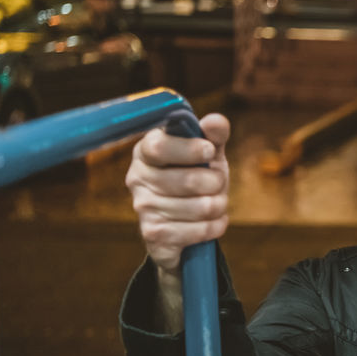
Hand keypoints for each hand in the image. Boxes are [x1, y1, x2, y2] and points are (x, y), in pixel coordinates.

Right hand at [125, 113, 230, 273]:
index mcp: (146, 151)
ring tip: (213, 203)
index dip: (189, 149)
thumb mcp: (208, 155)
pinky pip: (200, 230)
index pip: (159, 146)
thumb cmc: (196, 177)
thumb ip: (214, 136)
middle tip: (216, 184)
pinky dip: (216, 226)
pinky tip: (210, 222)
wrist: (185, 222)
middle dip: (217, 183)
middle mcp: (137, 177)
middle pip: (191, 181)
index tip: (209, 151)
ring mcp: (142, 207)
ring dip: (219, 206)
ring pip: (202, 207)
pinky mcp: (153, 234)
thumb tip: (216, 121)